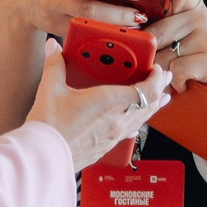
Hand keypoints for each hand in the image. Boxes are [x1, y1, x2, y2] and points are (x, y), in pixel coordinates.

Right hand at [25, 37, 171, 170]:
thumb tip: (54, 47)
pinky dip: (137, 121)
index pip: (146, 90)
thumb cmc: (49, 128)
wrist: (44, 158)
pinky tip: (134, 122)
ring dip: (151, 106)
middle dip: (159, 90)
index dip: (156, 78)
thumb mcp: (50, 89)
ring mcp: (113, 136)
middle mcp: (116, 121)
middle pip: (149, 105)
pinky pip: (129, 131)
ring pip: (142, 120)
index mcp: (109, 102)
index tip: (156, 68)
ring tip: (158, 98)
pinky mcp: (106, 147)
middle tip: (163, 79)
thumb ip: (55, 65)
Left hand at [140, 0, 206, 101]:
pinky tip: (188, 80)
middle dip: (151, 56)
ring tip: (178, 71)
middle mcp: (201, 16)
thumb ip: (158, 28)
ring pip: (163, 57)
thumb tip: (133, 34)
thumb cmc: (195, 55)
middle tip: (161, 62)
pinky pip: (177, 71)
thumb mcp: (177, 36)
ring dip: (164, 72)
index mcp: (189, 5)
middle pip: (156, 35)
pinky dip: (177, 82)